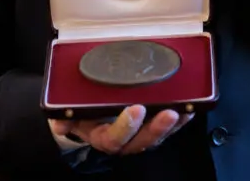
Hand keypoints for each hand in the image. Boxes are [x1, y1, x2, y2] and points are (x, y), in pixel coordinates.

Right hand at [49, 105, 191, 154]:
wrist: (81, 115)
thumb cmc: (78, 111)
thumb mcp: (67, 114)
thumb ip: (63, 117)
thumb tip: (59, 122)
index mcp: (101, 136)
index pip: (113, 138)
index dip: (125, 127)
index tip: (135, 110)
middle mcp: (123, 140)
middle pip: (141, 140)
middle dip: (156, 128)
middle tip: (168, 113)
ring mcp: (139, 134)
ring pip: (156, 136)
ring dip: (172, 126)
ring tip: (184, 112)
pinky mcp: (151, 125)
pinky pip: (168, 127)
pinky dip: (181, 119)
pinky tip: (190, 109)